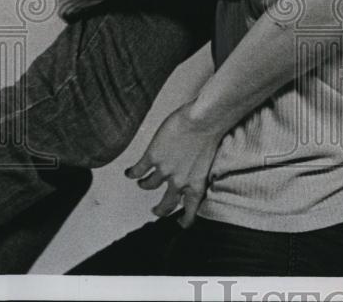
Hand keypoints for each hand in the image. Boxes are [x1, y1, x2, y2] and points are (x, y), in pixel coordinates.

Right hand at [125, 101, 224, 227]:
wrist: (204, 120)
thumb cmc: (212, 132)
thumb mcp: (209, 158)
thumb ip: (199, 169)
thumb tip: (194, 170)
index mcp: (198, 183)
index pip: (191, 210)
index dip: (185, 219)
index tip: (181, 223)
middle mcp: (180, 181)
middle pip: (166, 204)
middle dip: (160, 210)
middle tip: (156, 210)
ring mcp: (164, 170)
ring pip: (148, 186)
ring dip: (144, 185)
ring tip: (142, 182)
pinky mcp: (153, 157)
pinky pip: (137, 171)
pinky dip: (132, 173)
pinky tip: (129, 172)